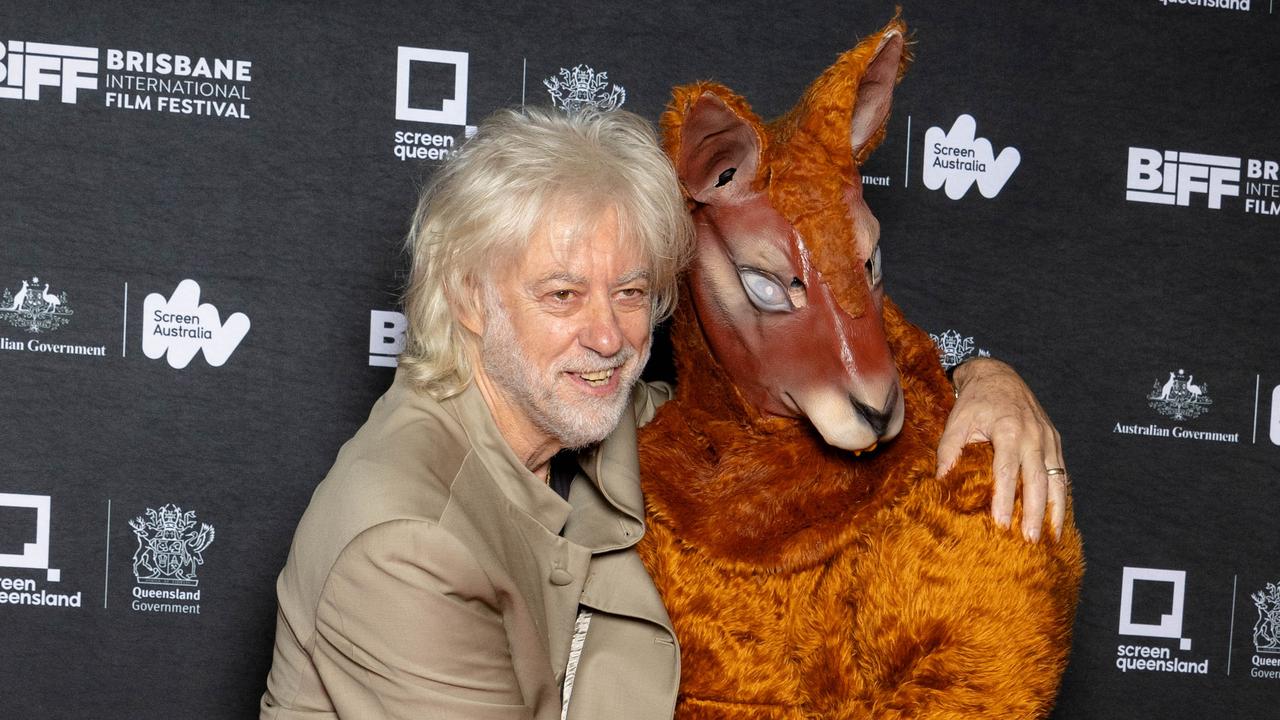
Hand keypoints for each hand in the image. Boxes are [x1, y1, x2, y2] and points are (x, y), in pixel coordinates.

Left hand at [935, 357, 1065, 540]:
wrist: (999, 375)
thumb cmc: (975, 400)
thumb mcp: (957, 420)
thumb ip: (949, 450)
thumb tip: (941, 480)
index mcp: (1009, 430)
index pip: (1007, 472)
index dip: (1005, 500)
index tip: (1002, 525)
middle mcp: (1033, 435)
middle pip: (1037, 481)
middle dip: (1035, 513)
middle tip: (1030, 541)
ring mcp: (1048, 438)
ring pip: (1056, 479)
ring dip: (1055, 510)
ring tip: (1052, 538)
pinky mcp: (1055, 440)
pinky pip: (1061, 472)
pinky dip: (1060, 495)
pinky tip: (1058, 517)